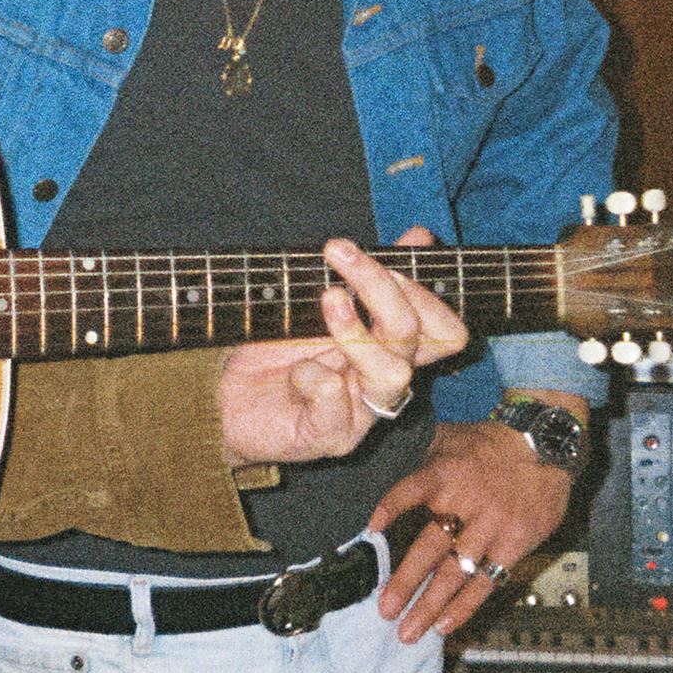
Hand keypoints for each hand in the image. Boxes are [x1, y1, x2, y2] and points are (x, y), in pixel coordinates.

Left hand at [214, 231, 467, 464]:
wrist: (226, 397)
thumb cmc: (278, 346)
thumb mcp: (323, 298)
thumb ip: (372, 273)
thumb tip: (420, 236)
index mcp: (393, 349)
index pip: (446, 329)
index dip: (426, 293)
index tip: (384, 255)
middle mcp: (386, 380)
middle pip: (423, 339)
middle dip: (383, 288)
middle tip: (338, 252)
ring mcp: (362, 412)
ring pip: (393, 373)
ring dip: (358, 329)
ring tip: (326, 299)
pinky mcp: (329, 436)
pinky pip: (336, 402)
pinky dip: (314, 377)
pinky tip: (295, 372)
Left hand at [369, 405, 583, 644]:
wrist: (546, 445)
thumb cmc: (491, 444)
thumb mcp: (452, 437)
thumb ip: (422, 458)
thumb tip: (387, 464)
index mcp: (447, 474)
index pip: (412, 490)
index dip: (391, 507)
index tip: (371, 529)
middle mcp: (468, 503)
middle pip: (431, 547)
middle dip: (406, 582)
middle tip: (384, 610)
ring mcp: (492, 527)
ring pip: (456, 573)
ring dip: (430, 605)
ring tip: (408, 631)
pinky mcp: (515, 544)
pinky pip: (486, 581)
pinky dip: (465, 605)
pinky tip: (445, 624)